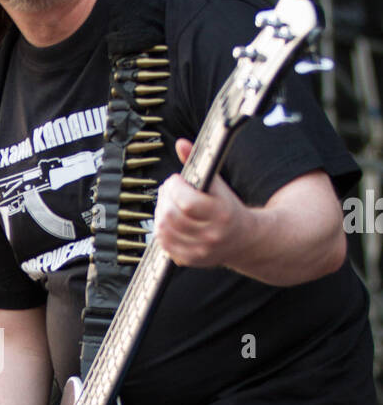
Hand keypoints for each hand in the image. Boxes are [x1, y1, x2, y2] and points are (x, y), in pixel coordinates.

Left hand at [154, 138, 249, 268]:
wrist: (244, 239)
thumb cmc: (228, 207)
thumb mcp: (218, 184)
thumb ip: (199, 164)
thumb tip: (180, 144)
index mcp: (222, 214)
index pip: (187, 203)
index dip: (175, 188)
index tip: (176, 180)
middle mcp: (211, 235)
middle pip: (171, 216)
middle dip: (164, 198)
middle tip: (168, 190)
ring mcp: (199, 251)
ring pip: (163, 231)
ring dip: (159, 213)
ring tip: (167, 203)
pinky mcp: (189, 260)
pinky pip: (164, 244)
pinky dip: (161, 230)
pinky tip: (168, 220)